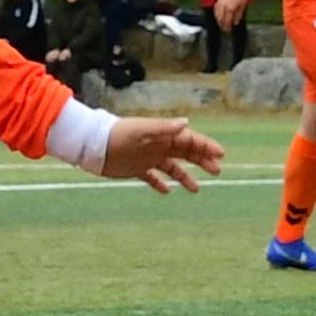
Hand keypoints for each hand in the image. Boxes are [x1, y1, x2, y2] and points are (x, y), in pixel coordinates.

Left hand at [100, 116, 223, 193]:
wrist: (94, 145)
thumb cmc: (118, 134)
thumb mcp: (142, 130)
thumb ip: (164, 128)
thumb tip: (186, 123)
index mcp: (162, 135)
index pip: (190, 140)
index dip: (206, 146)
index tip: (220, 154)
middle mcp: (158, 146)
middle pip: (185, 154)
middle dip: (202, 161)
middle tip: (217, 171)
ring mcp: (148, 158)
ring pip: (172, 168)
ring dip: (185, 177)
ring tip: (196, 189)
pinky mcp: (136, 169)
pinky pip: (152, 178)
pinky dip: (160, 184)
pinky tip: (167, 192)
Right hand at [213, 0, 248, 32]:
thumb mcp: (242, 5)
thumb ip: (238, 15)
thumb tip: (235, 22)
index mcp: (230, 9)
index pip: (227, 21)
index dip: (227, 27)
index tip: (228, 31)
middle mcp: (223, 6)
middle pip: (220, 19)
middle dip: (222, 25)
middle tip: (224, 29)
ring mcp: (220, 2)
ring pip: (216, 14)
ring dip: (218, 20)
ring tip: (221, 24)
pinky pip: (215, 9)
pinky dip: (216, 14)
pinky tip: (218, 16)